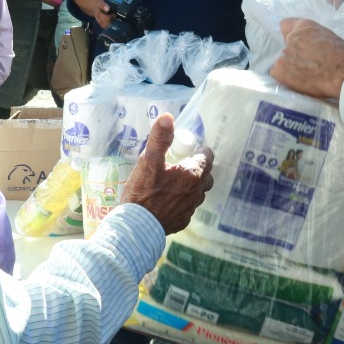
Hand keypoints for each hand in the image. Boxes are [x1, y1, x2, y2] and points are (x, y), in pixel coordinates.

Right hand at [77, 0, 123, 29]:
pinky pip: (106, 27)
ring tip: (118, 19)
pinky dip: (112, 26)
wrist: (100, 4)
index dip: (103, 6)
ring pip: (104, 23)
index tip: (108, 8)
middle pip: (102, 16)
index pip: (100, 3)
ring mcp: (98, 18)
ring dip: (112, 22)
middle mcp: (97, 11)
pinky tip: (117, 24)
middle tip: (117, 16)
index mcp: (100, 1)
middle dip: (110, 17)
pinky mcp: (101, 24)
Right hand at [119, 113, 214, 234]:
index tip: (198, 149)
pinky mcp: (182, 221)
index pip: (207, 158)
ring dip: (193, 186)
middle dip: (201, 169)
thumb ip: (159, 138)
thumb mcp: (149, 161)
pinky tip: (170, 200)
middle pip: (206, 176)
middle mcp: (196, 192)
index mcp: (192, 174)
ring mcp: (190, 208)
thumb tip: (167, 116)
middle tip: (188, 164)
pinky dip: (183, 201)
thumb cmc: (143, 192)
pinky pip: (188, 207)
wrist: (137, 226)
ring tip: (179, 181)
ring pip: (198, 193)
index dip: (203, 152)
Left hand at [270, 19, 343, 98]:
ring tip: (306, 76)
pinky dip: (287, 80)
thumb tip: (315, 46)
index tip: (295, 44)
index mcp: (305, 26)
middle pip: (285, 47)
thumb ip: (315, 39)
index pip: (285, 25)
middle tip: (306, 66)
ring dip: (290, 69)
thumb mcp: (330, 38)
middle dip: (293, 56)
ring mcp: (284, 53)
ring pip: (282, 62)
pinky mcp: (280, 69)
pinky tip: (300, 83)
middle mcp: (292, 37)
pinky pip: (279, 75)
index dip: (289, 35)